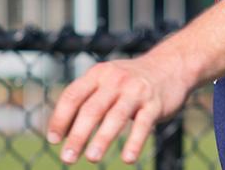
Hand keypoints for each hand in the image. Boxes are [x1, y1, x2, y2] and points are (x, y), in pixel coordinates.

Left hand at [46, 53, 189, 163]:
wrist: (170, 65)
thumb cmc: (130, 81)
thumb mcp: (107, 80)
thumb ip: (87, 99)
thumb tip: (63, 132)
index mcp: (98, 74)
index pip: (72, 96)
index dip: (60, 118)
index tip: (53, 140)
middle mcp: (115, 80)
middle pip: (91, 109)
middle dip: (77, 135)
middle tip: (67, 158)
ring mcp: (135, 91)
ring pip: (115, 117)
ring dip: (102, 139)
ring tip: (91, 158)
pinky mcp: (154, 103)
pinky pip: (143, 124)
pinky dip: (134, 142)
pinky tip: (128, 159)